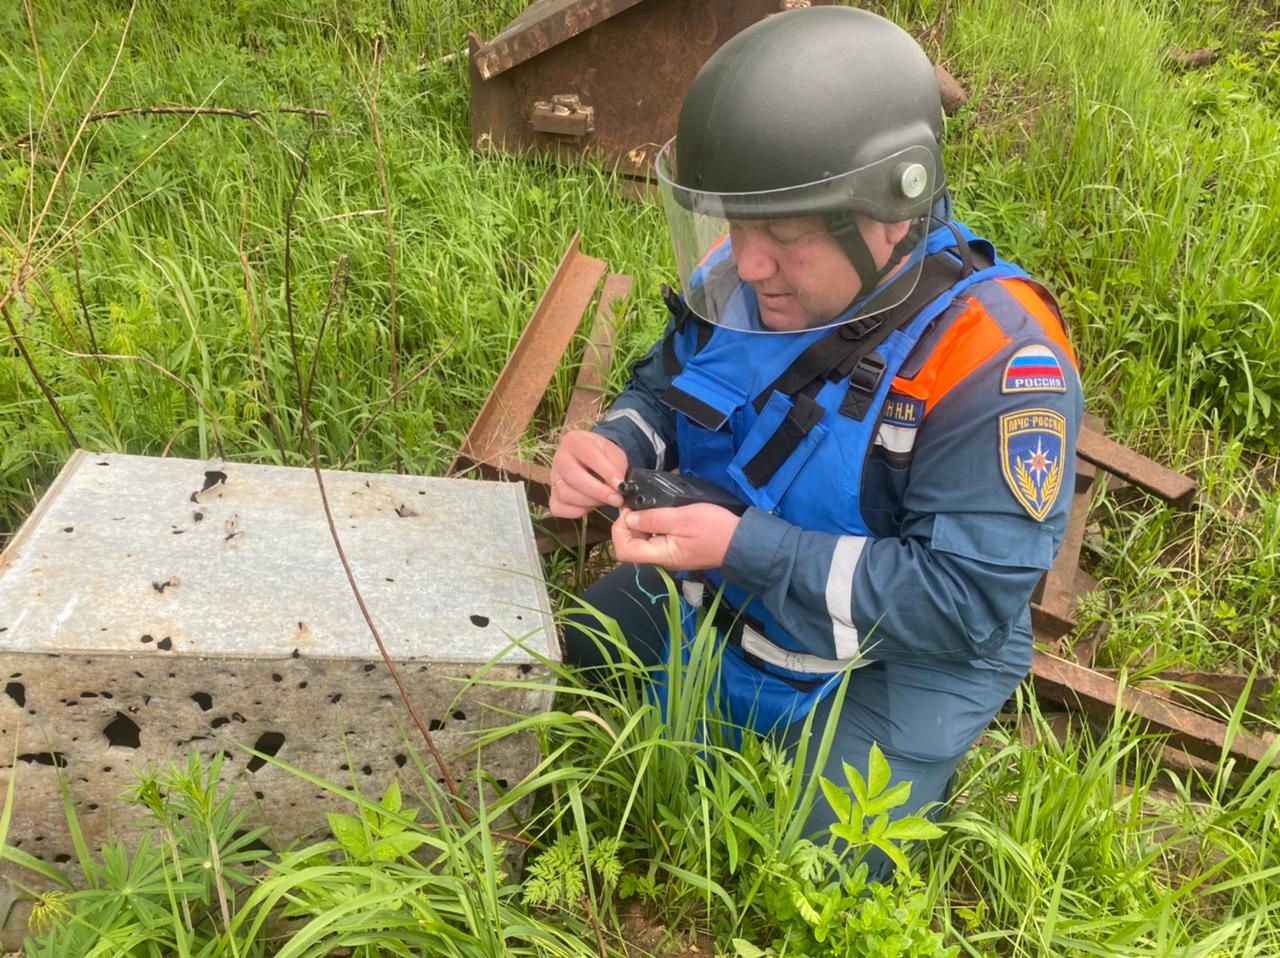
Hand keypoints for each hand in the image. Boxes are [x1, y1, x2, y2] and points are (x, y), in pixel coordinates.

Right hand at [548, 430, 627, 518]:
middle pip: (573, 476)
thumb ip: (617, 468)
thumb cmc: (603, 456)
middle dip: (597, 491)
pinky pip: (558, 508)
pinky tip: (589, 506)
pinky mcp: (552, 495)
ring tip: (605, 500)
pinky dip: (575, 511)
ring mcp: (554, 477)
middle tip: (616, 499)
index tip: (620, 485)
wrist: (592, 460)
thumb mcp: (614, 454)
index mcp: (575, 441)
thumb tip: (618, 487)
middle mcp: (560, 458)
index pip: (588, 455)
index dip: (605, 471)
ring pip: (565, 493)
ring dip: (589, 502)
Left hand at [611, 504, 740, 570]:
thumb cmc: (714, 528)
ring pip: (642, 541)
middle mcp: (661, 559)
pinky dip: (653, 525)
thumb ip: (654, 519)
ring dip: (641, 523)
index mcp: (661, 554)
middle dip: (629, 524)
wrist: (741, 541)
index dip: (620, 530)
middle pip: (631, 546)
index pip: (624, 551)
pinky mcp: (677, 548)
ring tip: (651, 506)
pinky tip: (662, 513)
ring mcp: (670, 554)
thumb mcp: (682, 517)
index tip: (630, 511)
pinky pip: (656, 538)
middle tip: (639, 504)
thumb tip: (629, 519)